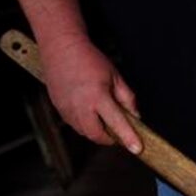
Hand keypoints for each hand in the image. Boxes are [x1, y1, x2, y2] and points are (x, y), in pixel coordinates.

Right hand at [39, 34, 142, 153]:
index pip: (117, 123)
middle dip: (109, 138)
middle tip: (117, 131)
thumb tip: (136, 117)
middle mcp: (80, 105)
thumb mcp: (115, 76)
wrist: (61, 46)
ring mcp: (67, 108)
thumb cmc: (89, 59)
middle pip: (96, 136)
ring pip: (84, 132)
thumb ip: (127, 98)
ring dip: (95, 131)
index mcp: (98, 96)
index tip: (137, 149)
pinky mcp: (58, 107)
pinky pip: (73, 124)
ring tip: (101, 117)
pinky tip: (88, 111)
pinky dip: (84, 124)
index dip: (128, 138)